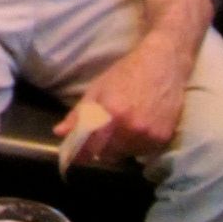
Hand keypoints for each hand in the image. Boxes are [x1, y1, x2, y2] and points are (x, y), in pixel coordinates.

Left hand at [55, 37, 188, 164]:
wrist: (162, 65)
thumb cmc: (126, 73)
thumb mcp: (97, 89)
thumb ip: (79, 114)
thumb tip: (59, 132)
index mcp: (111, 114)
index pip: (90, 147)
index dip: (81, 153)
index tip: (74, 156)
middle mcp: (130, 128)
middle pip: (107, 154)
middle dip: (99, 149)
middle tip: (99, 136)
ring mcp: (149, 135)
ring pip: (125, 155)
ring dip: (118, 148)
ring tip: (119, 129)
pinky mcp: (163, 139)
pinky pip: (142, 152)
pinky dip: (136, 146)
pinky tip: (135, 129)